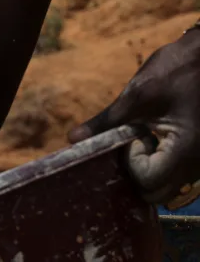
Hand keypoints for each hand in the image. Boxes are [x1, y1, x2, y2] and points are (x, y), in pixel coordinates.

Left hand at [69, 26, 199, 203]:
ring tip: (147, 139)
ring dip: (151, 171)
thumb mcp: (138, 93)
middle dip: (139, 174)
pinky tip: (157, 138)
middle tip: (133, 143)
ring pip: (169, 187)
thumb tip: (73, 138)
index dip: (133, 164)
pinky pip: (178, 174)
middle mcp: (198, 162)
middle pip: (159, 192)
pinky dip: (162, 164)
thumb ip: (107, 122)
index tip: (132, 138)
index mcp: (187, 148)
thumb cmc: (179, 69)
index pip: (150, 180)